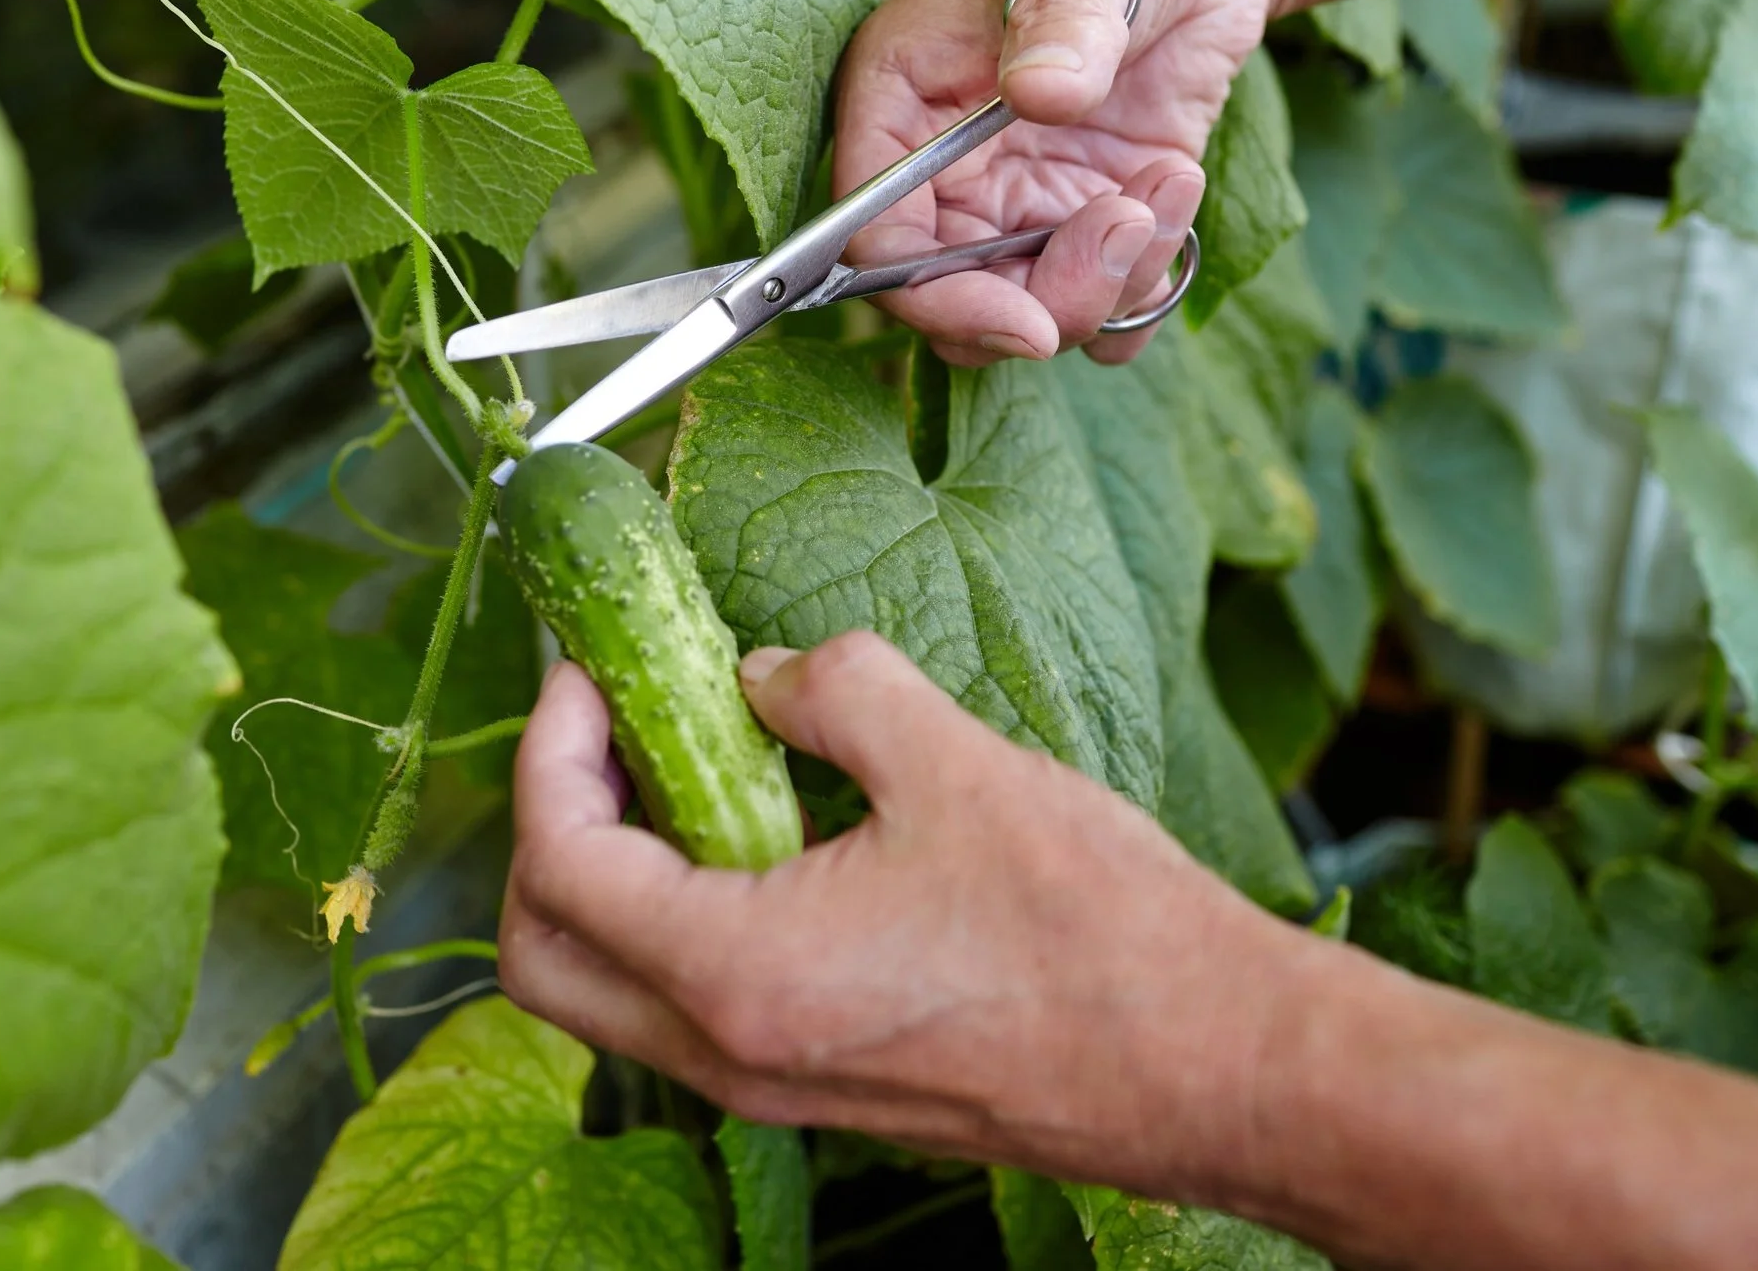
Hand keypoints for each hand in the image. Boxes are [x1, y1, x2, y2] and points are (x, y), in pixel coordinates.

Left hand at [498, 632, 1312, 1198]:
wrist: (1211, 1066)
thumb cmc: (1095, 929)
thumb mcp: (953, 760)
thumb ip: (832, 691)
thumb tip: (763, 676)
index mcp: (735, 974)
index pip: (561, 862)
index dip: (553, 747)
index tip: (589, 671)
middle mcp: (729, 1055)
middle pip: (546, 957)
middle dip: (550, 828)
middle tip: (607, 729)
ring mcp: (773, 1087)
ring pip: (614, 995)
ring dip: (614, 877)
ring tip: (685, 767)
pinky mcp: (822, 1087)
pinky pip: (693, 1011)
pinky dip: (682, 922)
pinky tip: (764, 834)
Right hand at [833, 0, 1283, 366]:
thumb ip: (1059, 23)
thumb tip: (1041, 94)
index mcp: (897, 104)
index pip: (876, 244)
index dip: (940, 300)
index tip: (1028, 322)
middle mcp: (943, 171)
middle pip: (955, 300)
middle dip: (1046, 301)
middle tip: (1128, 230)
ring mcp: (1018, 198)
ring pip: (1033, 312)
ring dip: (1112, 282)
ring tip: (1167, 185)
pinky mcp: (1089, 212)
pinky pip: (1104, 305)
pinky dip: (1147, 285)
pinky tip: (1177, 190)